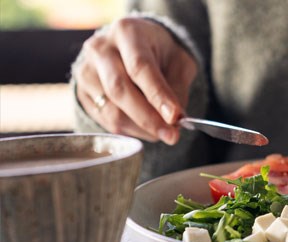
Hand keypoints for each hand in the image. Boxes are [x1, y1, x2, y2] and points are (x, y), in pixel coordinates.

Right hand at [73, 17, 196, 144]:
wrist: (134, 47)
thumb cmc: (160, 53)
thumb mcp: (179, 61)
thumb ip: (177, 87)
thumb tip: (174, 120)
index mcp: (127, 32)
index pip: (140, 67)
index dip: (158, 95)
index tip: (175, 118)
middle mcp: (100, 48)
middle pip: (120, 90)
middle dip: (149, 118)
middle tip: (172, 136)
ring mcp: (86, 70)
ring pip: (111, 111)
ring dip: (142, 128)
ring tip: (163, 131)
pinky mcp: (81, 92)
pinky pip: (105, 120)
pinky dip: (130, 130)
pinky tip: (146, 127)